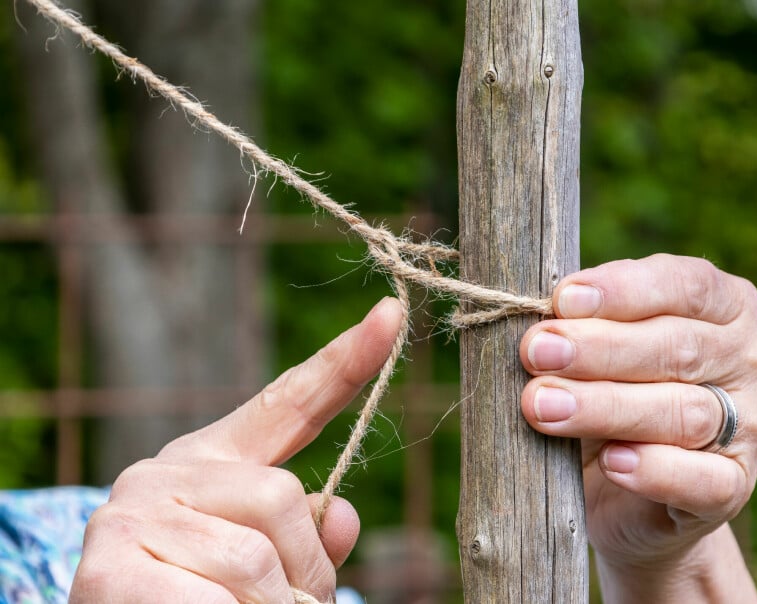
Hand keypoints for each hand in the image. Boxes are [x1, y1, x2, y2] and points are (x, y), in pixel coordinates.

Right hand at [71, 298, 403, 603]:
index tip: (391, 316)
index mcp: (212, 461)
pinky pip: (212, 597)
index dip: (344, 363)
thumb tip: (343, 514)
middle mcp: (164, 473)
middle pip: (282, 496)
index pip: (287, 403)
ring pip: (254, 558)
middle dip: (306, 570)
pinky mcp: (107, 566)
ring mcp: (130, 513)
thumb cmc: (198, 600)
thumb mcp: (262, 564)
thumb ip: (306, 537)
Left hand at [519, 254, 756, 600]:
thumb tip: (541, 325)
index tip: (562, 300)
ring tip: (544, 405)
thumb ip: (585, 326)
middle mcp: (752, 361)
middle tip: (536, 352)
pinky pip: (705, 481)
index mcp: (729, 306)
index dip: (624, 291)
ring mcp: (752, 427)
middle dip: (601, 349)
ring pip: (686, 413)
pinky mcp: (736, 486)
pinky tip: (612, 462)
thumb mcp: (602, 349)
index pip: (688, 286)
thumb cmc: (610, 392)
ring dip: (608, 407)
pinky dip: (656, 470)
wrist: (623, 493)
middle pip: (681, 348)